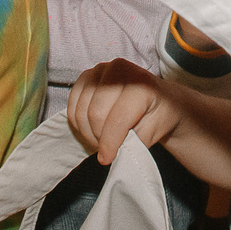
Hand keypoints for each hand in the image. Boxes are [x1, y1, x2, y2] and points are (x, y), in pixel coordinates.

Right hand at [68, 58, 183, 163]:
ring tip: (101, 139)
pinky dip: (78, 122)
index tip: (107, 159)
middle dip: (98, 138)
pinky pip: (72, 104)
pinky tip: (92, 128)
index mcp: (141, 85)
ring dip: (88, 132)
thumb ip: (131, 143)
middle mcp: (119, 70)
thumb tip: (109, 154)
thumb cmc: (158, 115)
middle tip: (107, 149)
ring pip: (81, 110)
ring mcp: (100, 70)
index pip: (118, 118)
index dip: (109, 143)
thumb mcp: (153, 133)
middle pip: (95, 114)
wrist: (159, 99)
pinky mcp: (87, 75)